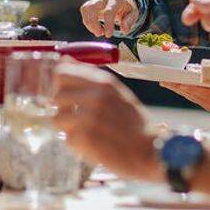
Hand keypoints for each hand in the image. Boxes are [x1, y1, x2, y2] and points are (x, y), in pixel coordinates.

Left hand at [53, 62, 161, 181]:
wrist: (153, 150)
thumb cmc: (135, 123)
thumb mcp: (117, 93)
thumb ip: (89, 77)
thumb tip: (64, 59)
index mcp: (104, 82)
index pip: (63, 72)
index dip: (60, 85)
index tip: (66, 95)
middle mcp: (95, 97)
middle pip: (56, 96)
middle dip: (63, 109)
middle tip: (77, 119)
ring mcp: (90, 118)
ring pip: (56, 119)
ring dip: (67, 128)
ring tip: (85, 133)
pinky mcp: (86, 140)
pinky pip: (67, 139)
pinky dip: (77, 145)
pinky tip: (93, 145)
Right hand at [80, 0, 139, 37]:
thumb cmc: (127, 8)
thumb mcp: (133, 13)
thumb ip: (129, 21)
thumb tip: (124, 30)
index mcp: (116, 0)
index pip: (109, 12)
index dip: (107, 24)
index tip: (108, 35)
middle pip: (92, 8)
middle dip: (93, 24)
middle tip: (100, 34)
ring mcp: (96, 0)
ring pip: (86, 9)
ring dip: (89, 23)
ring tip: (99, 31)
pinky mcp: (90, 3)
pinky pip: (84, 10)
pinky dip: (87, 21)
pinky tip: (95, 27)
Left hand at [159, 82, 209, 118]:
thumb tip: (198, 67)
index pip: (202, 90)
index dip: (190, 87)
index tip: (179, 82)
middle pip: (192, 93)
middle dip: (177, 86)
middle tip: (164, 80)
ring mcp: (209, 106)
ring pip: (190, 96)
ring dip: (178, 89)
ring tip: (165, 82)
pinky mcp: (207, 107)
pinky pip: (193, 98)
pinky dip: (184, 92)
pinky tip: (176, 86)